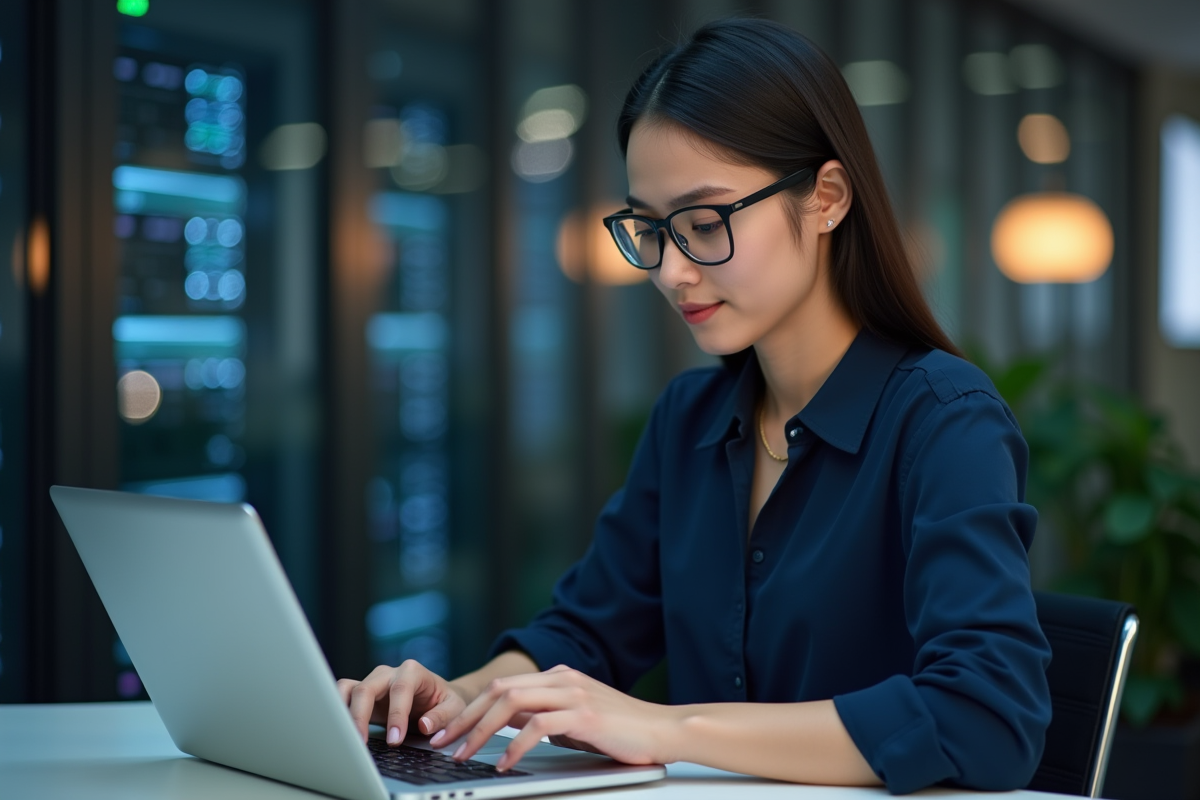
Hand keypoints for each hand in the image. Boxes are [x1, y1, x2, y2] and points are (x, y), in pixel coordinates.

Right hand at [336, 659, 468, 745]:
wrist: (437, 697)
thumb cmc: (445, 701)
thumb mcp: (455, 708)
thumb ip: (443, 716)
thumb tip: (424, 726)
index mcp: (413, 672)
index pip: (400, 690)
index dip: (396, 715)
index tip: (395, 740)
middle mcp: (389, 673)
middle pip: (367, 688)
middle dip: (361, 717)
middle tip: (362, 744)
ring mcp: (373, 682)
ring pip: (349, 689)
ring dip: (343, 713)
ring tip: (345, 738)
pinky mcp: (362, 694)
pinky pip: (343, 696)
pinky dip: (337, 710)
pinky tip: (339, 730)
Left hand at [430, 665, 675, 771]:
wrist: (663, 730)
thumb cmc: (622, 730)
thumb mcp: (577, 720)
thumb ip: (548, 717)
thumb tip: (515, 728)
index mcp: (559, 677)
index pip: (502, 688)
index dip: (471, 709)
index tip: (449, 731)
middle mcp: (562, 679)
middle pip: (499, 691)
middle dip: (466, 717)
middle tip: (442, 741)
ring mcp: (573, 693)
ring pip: (511, 703)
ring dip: (481, 730)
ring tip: (464, 754)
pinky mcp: (584, 713)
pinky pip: (538, 726)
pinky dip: (515, 744)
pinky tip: (505, 762)